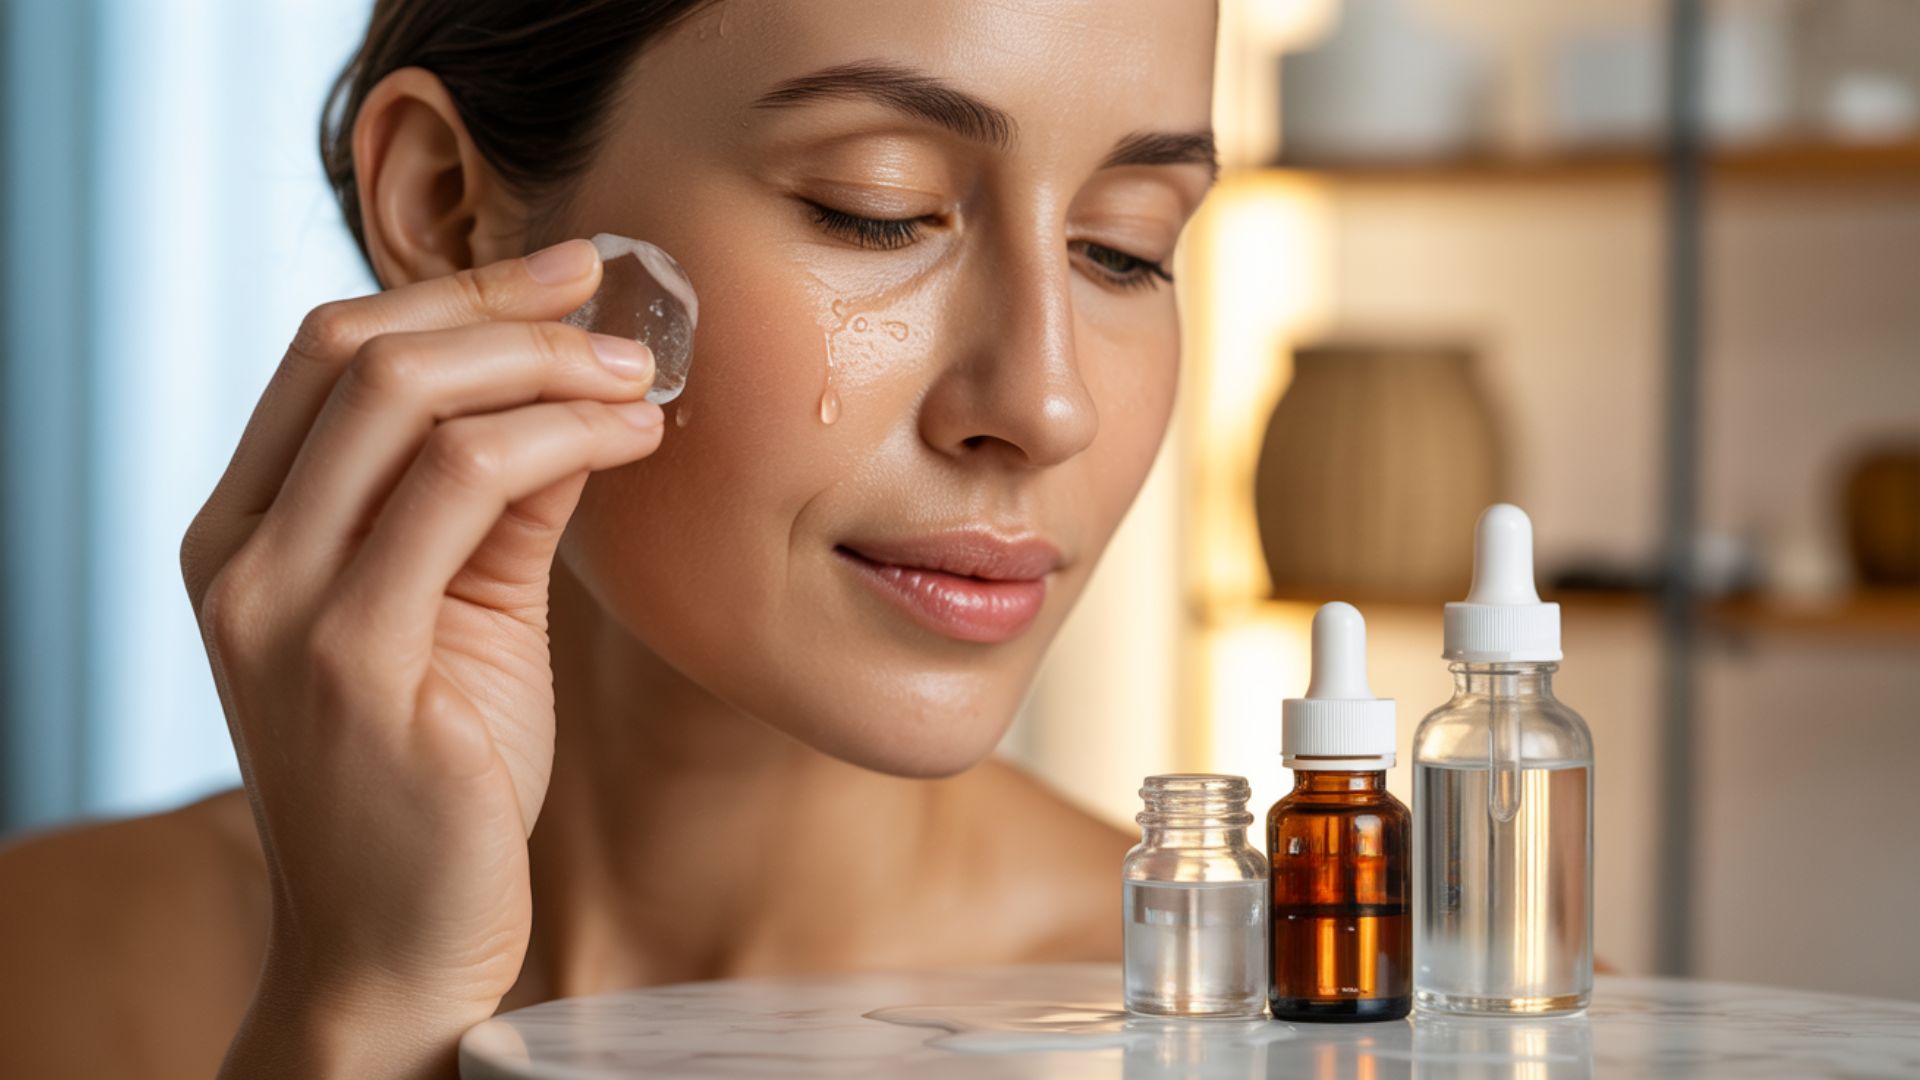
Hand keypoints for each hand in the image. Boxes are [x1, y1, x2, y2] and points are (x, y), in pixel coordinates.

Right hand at [180, 240, 661, 1077]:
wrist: (401, 945)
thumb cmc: (440, 781)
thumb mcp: (463, 612)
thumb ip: (498, 501)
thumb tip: (573, 388)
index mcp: (246, 534)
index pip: (327, 352)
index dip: (454, 294)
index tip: (562, 272)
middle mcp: (241, 558)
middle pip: (358, 351)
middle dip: (502, 305)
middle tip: (613, 299)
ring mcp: (283, 608)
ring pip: (407, 401)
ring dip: (545, 363)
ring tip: (641, 374)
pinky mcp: (357, 660)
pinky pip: (465, 487)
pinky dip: (563, 436)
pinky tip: (634, 439)